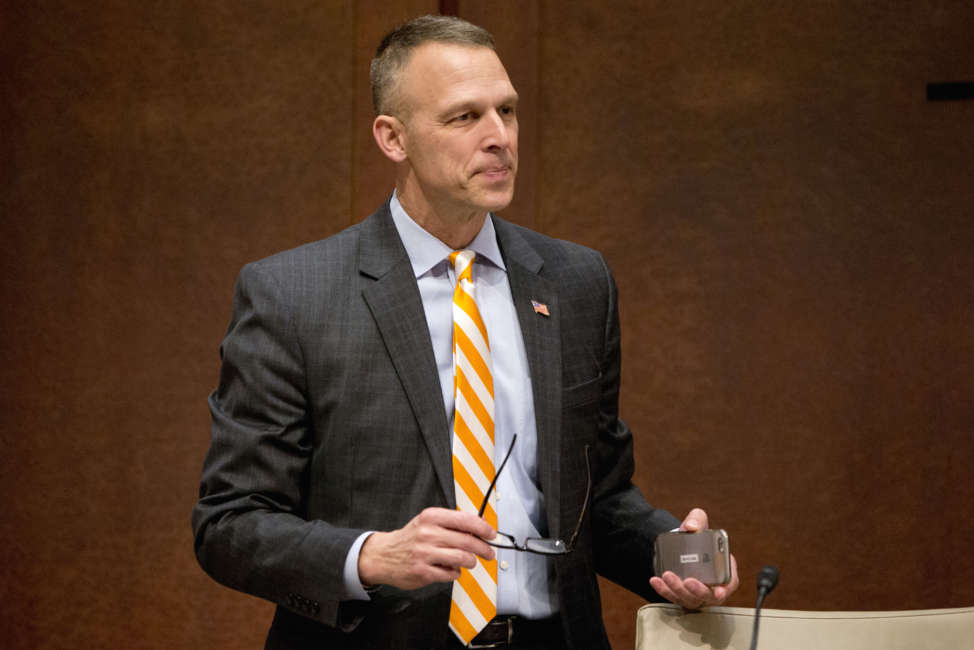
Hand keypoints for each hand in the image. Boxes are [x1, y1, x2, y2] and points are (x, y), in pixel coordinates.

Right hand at [358, 507, 496, 589]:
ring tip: (470, 561)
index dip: (483, 528)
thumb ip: (453, 522)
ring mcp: (425, 553)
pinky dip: (455, 573)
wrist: (383, 555)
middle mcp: (428, 533)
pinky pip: (450, 574)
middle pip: (467, 541)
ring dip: (471, 562)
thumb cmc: (410, 538)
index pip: (466, 520)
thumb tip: (481, 524)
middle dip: (483, 549)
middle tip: (488, 553)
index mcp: (431, 517)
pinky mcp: (423, 571)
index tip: (491, 534)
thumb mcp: (428, 522)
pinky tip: (451, 569)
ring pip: (462, 558)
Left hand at [649, 508, 739, 608]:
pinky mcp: (681, 596)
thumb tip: (691, 526)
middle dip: (698, 590)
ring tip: (667, 576)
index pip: (729, 583)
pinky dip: (664, 590)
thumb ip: (697, 519)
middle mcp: (712, 585)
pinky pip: (673, 597)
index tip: (719, 591)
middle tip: (687, 581)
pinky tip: (656, 581)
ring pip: (690, 598)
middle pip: (708, 595)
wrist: (679, 544)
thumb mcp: (698, 523)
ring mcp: (696, 593)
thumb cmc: (694, 536)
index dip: (726, 589)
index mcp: (723, 569)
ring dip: (678, 590)